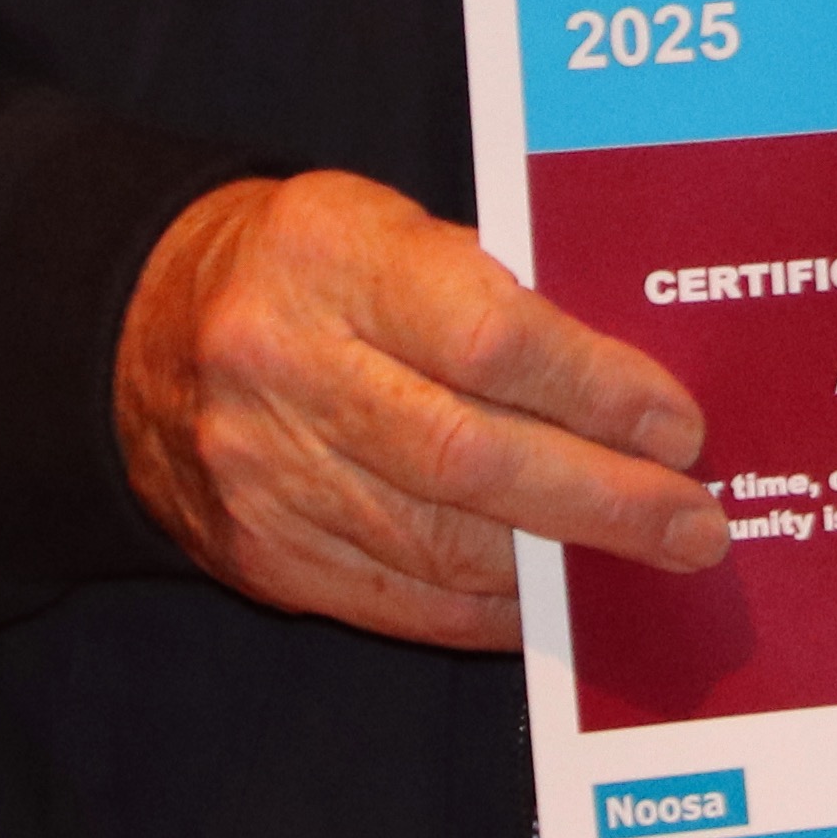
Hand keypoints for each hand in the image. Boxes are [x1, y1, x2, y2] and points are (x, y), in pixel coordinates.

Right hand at [115, 171, 726, 649]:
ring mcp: (264, 476)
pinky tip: (557, 600)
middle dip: (602, 501)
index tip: (680, 427)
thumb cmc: (314, 267)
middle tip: (694, 526)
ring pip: (440, 545)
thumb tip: (635, 386)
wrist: (142, 334)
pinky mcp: (261, 556)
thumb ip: (495, 292)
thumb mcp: (390, 228)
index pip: (488, 337)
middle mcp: (286, 370)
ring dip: (560, 566)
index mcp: (332, 260)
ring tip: (647, 567)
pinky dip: (491, 609)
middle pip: (470, 458)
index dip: (597, 391)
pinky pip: (399, 601)